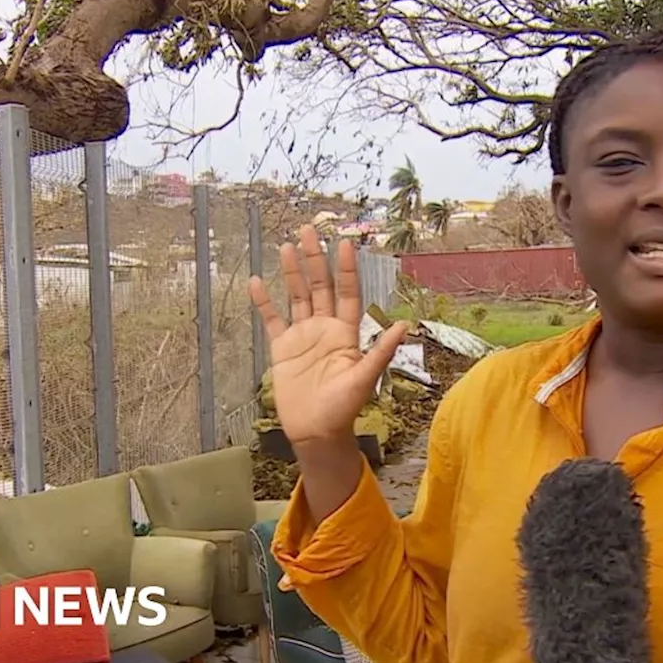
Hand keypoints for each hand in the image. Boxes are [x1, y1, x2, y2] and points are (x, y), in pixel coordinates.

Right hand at [248, 225, 407, 446]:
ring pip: (296, 296)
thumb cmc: (344, 408)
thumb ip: (381, 351)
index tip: (344, 242)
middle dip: (315, 258)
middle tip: (308, 230)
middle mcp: (324, 329)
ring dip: (291, 272)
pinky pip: (272, 319)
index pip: (346, 292)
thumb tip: (405, 323)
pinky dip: (264, 302)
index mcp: (346, 333)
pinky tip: (257, 282)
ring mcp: (302, 336)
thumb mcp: (365, 379)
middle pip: (320, 286)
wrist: (316, 432)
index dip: (345, 268)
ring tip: (285, 246)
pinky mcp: (282, 348)